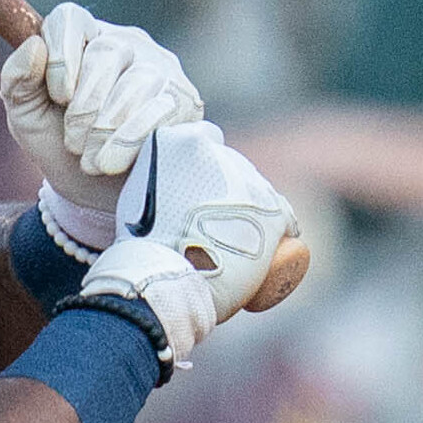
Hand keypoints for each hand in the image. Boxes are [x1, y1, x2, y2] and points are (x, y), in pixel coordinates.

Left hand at [0, 3, 202, 235]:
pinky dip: (130, 140)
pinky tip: (113, 161)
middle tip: (73, 143)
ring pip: (138, 81)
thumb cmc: (60, 147)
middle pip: (106, 51)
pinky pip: (162, 108)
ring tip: (91, 161)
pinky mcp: (184, 100)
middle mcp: (125, 45)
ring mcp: (160, 69)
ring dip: (106, 128)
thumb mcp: (27, 119)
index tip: (58, 96)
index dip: (61, 55)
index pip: (70, 18)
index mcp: (83, 41)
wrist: (96, 195)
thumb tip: (34, 46)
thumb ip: (17, 83)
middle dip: (84, 106)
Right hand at [81, 120, 299, 372]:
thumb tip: (164, 184)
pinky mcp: (273, 211)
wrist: (162, 280)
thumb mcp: (136, 197)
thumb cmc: (141, 249)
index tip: (194, 192)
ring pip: (259, 192)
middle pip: (234, 166)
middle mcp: (219, 152)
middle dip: (226, 191)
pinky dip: (276, 234)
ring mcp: (249, 181)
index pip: (204, 141)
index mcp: (179, 142)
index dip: (201, 168)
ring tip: (230, 244)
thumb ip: (152, 178)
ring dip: (249, 213)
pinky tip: (261, 251)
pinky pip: (285, 220)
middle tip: (209, 224)